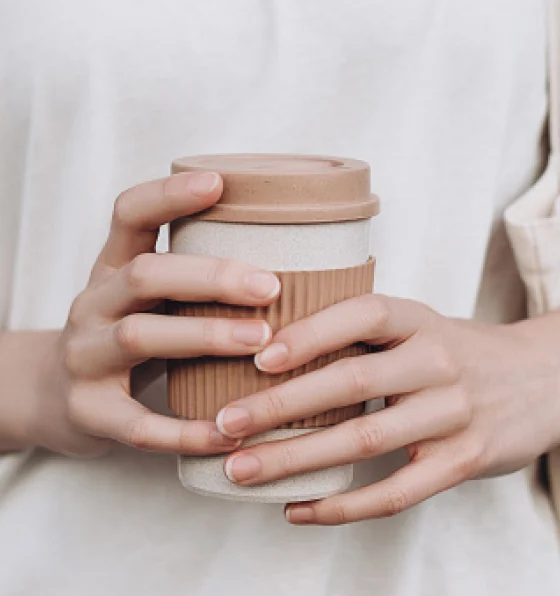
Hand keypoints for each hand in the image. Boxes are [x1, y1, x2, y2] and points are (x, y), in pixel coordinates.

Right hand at [32, 171, 279, 456]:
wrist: (53, 396)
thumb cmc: (127, 337)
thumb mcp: (146, 298)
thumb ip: (192, 281)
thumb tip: (288, 265)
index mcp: (111, 269)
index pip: (128, 214)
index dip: (169, 194)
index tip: (220, 182)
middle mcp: (92, 304)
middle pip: (146, 275)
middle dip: (211, 277)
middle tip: (270, 286)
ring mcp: (84, 357)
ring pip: (139, 336)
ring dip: (204, 336)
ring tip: (260, 342)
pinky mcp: (87, 412)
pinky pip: (138, 424)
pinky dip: (185, 429)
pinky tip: (228, 431)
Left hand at [215, 295, 559, 524]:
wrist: (541, 379)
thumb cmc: (456, 350)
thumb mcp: (419, 325)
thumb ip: (363, 334)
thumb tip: (273, 347)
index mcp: (420, 319)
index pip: (363, 315)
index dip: (310, 334)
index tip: (258, 358)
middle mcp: (438, 362)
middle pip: (352, 383)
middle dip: (281, 406)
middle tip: (225, 425)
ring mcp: (454, 414)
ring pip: (365, 441)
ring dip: (296, 460)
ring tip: (242, 470)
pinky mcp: (464, 461)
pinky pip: (395, 494)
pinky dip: (341, 507)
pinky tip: (297, 510)